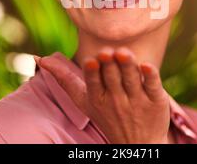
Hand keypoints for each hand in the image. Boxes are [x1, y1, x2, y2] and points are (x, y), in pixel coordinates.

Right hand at [34, 47, 170, 143]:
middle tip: (108, 52)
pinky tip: (146, 65)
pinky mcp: (156, 100)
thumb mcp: (82, 100)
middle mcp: (117, 99)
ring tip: (123, 52)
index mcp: (97, 97)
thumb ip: (64, 78)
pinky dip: (151, 75)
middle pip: (113, 76)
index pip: (94, 82)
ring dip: (128, 64)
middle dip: (110, 63)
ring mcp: (137, 100)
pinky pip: (153, 85)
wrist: (137, 143)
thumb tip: (39, 58)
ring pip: (132, 78)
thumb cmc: (106, 113)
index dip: (93, 72)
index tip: (92, 61)